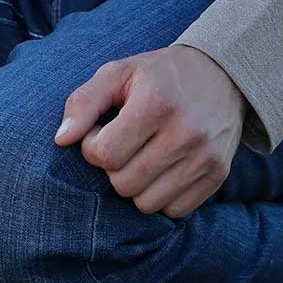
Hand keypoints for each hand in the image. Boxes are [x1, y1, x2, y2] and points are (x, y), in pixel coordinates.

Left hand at [53, 44, 248, 219]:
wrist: (221, 72)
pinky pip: (174, 211)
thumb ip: (83, 102)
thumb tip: (61, 140)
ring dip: (136, 185)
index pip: (105, 155)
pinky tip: (163, 168)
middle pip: (124, 183)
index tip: (102, 130)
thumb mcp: (118, 73)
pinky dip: (162, 196)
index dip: (93, 145)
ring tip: (143, 155)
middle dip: (114, 167)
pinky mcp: (218, 175)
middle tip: (123, 143)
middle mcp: (185, 132)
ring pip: (147, 203)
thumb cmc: (158, 74)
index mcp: (156, 103)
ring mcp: (205, 157)